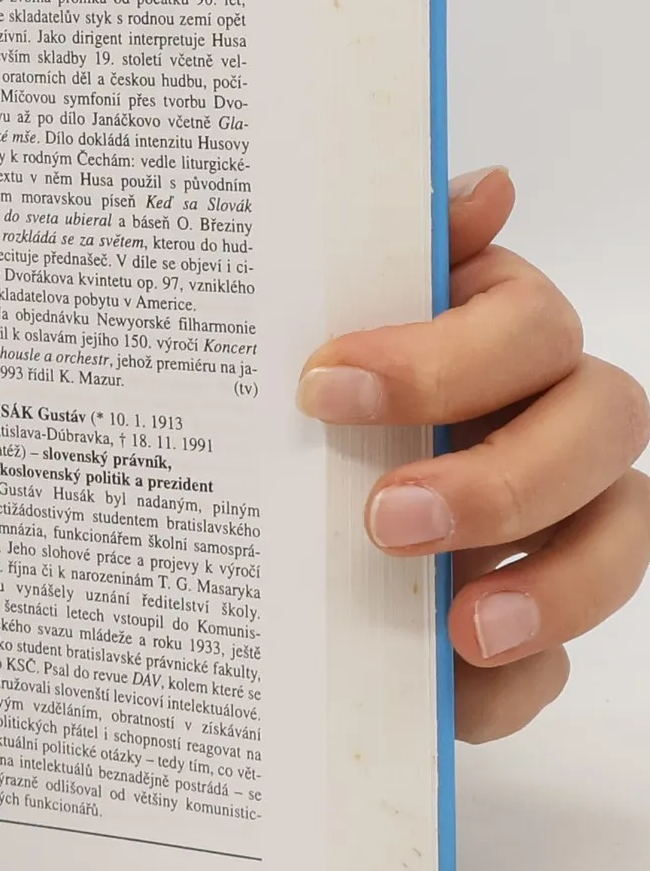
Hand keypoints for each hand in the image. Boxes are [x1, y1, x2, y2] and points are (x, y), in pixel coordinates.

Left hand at [297, 167, 649, 741]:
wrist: (258, 529)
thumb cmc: (307, 403)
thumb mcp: (317, 321)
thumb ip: (392, 252)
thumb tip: (490, 185)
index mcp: (497, 335)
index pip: (528, 324)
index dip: (442, 356)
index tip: (321, 388)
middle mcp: (550, 417)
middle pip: (599, 427)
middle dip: (501, 476)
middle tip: (388, 519)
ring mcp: (560, 523)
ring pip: (622, 540)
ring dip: (553, 583)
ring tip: (458, 626)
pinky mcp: (535, 625)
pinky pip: (560, 661)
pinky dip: (511, 681)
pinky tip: (450, 685)